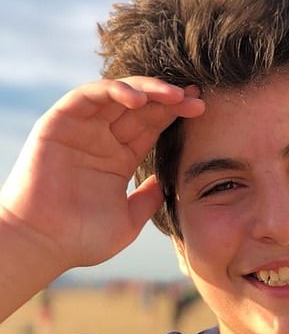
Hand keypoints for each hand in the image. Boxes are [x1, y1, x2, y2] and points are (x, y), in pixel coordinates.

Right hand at [0, 77, 204, 270]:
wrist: (43, 244)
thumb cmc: (82, 239)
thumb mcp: (129, 220)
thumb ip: (149, 199)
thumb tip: (169, 182)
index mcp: (118, 159)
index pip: (151, 127)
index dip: (174, 115)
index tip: (200, 110)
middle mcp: (101, 139)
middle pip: (140, 108)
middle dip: (169, 99)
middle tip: (195, 97)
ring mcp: (81, 129)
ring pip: (117, 95)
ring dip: (147, 90)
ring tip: (174, 96)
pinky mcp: (59, 122)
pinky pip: (88, 95)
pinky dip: (114, 90)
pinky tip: (139, 98)